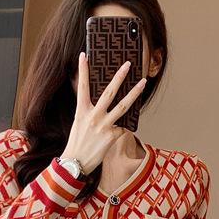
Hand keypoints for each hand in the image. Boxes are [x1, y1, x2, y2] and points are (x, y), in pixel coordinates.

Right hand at [62, 53, 146, 175]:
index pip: (82, 86)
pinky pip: (123, 126)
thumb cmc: (77, 141)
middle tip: (128, 64)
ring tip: (143, 81)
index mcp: (81, 111)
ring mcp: (104, 126)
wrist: (76, 162)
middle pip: (109, 92)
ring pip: (123, 105)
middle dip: (119, 76)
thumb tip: (100, 98)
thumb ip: (88, 110)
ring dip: (135, 92)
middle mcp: (93, 116)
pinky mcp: (112, 136)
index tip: (84, 55)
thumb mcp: (79, 122)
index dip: (82, 70)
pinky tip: (123, 125)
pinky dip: (124, 125)